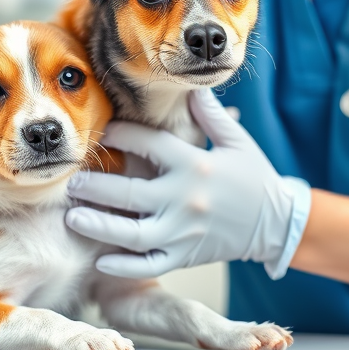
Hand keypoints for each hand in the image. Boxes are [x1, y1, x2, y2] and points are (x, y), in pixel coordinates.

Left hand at [65, 88, 311, 278]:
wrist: (277, 223)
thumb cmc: (254, 177)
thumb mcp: (236, 140)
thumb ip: (209, 114)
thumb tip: (192, 84)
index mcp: (195, 164)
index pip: (149, 145)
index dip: (122, 136)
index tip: (101, 132)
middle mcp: (185, 199)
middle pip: (129, 193)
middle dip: (94, 187)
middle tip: (71, 182)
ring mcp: (184, 231)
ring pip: (132, 234)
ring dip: (99, 226)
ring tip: (72, 217)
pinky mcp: (185, 256)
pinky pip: (149, 265)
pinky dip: (124, 265)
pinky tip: (100, 258)